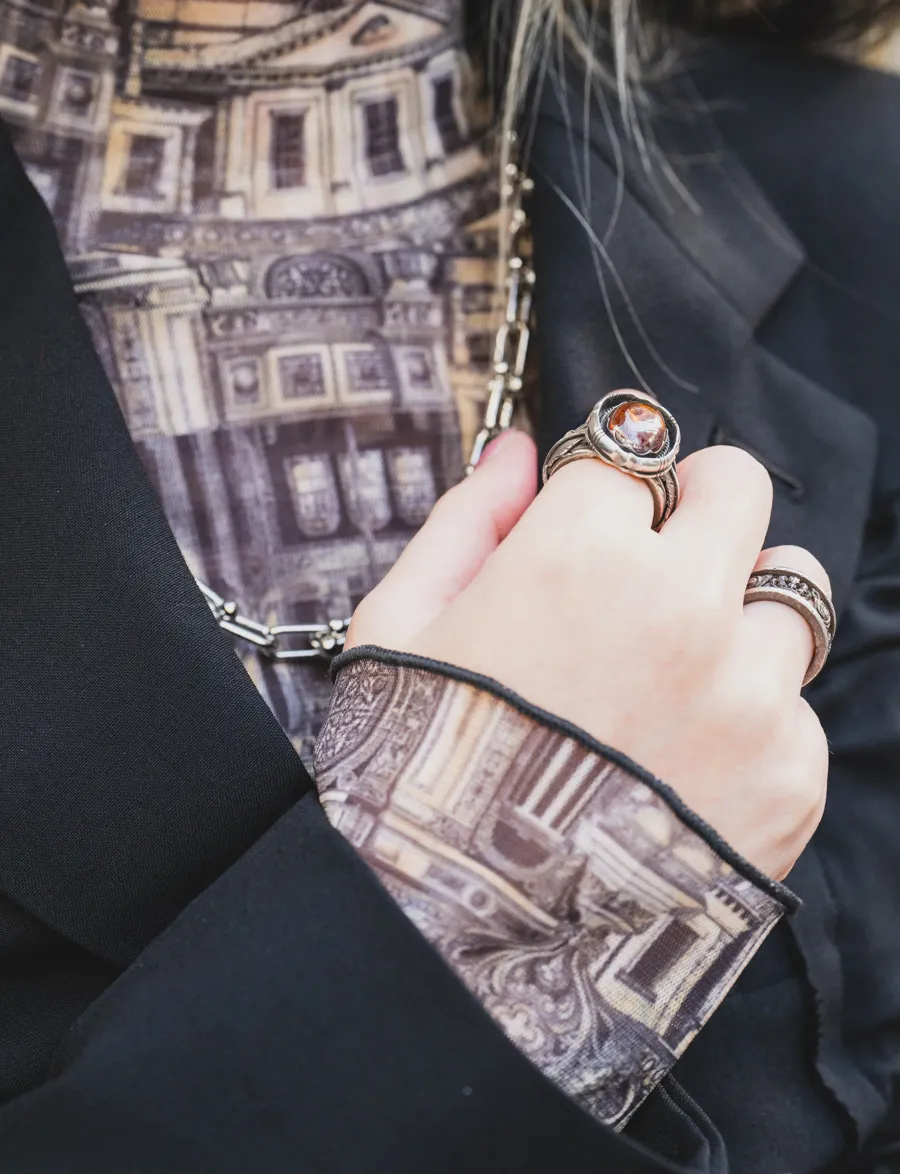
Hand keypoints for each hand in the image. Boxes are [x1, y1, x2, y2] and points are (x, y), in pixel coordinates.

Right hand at [347, 430, 828, 879]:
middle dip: (695, 504)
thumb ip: (465, 521)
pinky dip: (752, 718)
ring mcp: (747, 691)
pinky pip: (798, 706)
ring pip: (792, 588)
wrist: (458, 947)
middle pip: (737, 486)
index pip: (628, 454)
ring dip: (739, 609)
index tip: (587, 525)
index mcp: (579, 553)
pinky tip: (679, 764)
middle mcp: (682, 606)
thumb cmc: (414, 778)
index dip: (599, 490)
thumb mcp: (399, 630)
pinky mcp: (789, 773)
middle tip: (658, 555)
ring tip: (674, 672)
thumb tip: (515, 454)